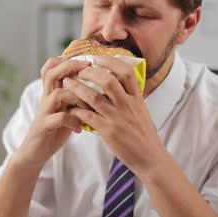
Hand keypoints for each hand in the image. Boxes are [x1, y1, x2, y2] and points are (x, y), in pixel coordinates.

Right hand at [14, 57, 91, 169]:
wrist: (34, 152)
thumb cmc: (54, 130)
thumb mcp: (65, 110)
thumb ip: (75, 98)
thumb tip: (100, 89)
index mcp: (51, 92)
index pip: (51, 66)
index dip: (67, 60)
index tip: (86, 63)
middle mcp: (46, 98)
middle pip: (53, 73)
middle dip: (72, 67)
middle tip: (89, 69)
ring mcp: (44, 111)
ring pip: (58, 94)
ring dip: (78, 98)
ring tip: (89, 109)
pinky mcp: (45, 126)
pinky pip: (60, 117)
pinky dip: (73, 121)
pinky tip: (80, 128)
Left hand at [62, 56, 164, 176]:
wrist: (150, 158)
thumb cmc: (144, 135)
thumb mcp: (141, 111)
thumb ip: (130, 97)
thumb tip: (119, 83)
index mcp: (137, 98)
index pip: (126, 72)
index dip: (111, 62)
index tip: (97, 58)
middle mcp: (128, 105)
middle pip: (107, 81)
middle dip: (90, 72)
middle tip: (79, 70)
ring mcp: (118, 119)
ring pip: (94, 97)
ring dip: (78, 88)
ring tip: (67, 83)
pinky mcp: (109, 132)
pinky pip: (89, 117)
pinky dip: (78, 110)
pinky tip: (71, 108)